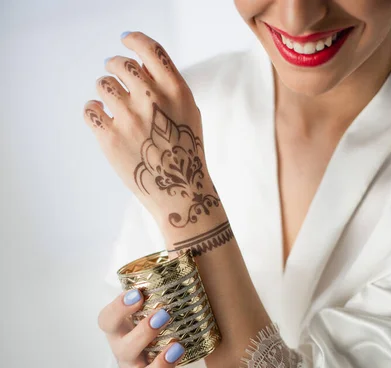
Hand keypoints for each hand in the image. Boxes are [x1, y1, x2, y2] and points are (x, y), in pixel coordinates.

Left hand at [83, 31, 220, 230]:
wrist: (180, 191)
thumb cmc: (185, 152)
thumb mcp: (189, 113)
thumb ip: (168, 87)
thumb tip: (140, 66)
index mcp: (175, 90)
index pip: (149, 50)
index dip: (134, 41)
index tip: (125, 41)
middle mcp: (151, 100)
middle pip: (121, 64)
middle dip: (114, 67)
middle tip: (113, 74)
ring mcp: (129, 118)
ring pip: (102, 85)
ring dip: (105, 91)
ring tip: (112, 104)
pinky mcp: (111, 138)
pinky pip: (90, 109)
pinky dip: (93, 110)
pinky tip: (102, 117)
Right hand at [97, 288, 211, 367]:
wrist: (166, 359)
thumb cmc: (160, 325)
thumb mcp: (157, 305)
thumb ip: (165, 283)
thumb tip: (182, 252)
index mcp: (120, 332)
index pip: (107, 321)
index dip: (118, 308)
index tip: (137, 292)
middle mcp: (125, 357)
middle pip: (123, 350)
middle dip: (142, 333)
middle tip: (164, 314)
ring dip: (159, 366)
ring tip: (178, 347)